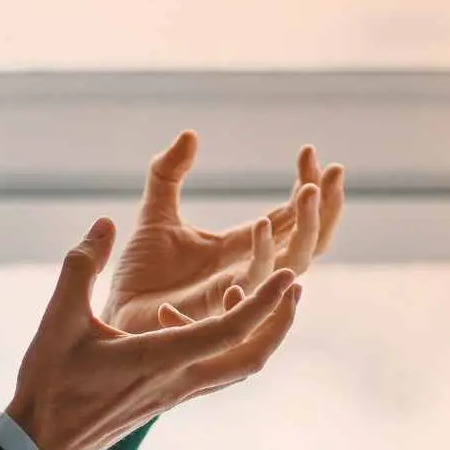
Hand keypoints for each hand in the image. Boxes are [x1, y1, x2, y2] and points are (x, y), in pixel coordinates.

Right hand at [7, 218, 302, 449]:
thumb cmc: (50, 385)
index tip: (289, 276)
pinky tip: (223, 323)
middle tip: (294, 287)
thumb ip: (81, 266)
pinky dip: (233, 345)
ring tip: (269, 301)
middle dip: (279, 322)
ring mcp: (176, 393)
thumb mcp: (58, 319)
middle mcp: (179, 380)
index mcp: (161, 359)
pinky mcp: (168, 397)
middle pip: (252, 357)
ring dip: (261, 335)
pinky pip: (218, 371)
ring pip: (239, 367)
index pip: (229, 331)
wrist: (42, 446)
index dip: (263, 302)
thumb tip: (105, 224)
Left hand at [101, 131, 344, 334]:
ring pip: (297, 263)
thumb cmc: (139, 275)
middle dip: (328, 206)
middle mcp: (253, 270)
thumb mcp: (155, 213)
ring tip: (308, 191)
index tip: (308, 150)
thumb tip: (190, 133)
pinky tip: (261, 223)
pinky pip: (256, 284)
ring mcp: (243, 291)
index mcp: (245, 247)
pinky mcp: (223, 310)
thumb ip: (169, 173)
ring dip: (307, 227)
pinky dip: (263, 255)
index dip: (308, 184)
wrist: (116, 315)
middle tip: (333, 170)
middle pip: (311, 241)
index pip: (292, 216)